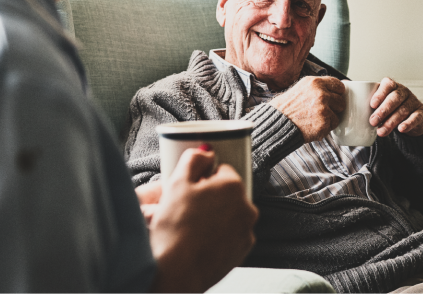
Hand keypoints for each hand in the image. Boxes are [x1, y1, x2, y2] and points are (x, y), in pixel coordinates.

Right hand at [145, 148, 258, 293]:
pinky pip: (233, 233)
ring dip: (218, 215)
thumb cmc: (175, 227)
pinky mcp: (244, 249)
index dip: (204, 179)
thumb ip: (194, 159)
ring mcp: (247, 229)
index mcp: (233, 185)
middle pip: (228, 192)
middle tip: (190, 209)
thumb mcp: (177, 183)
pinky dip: (222, 234)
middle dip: (212, 197)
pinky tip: (203, 239)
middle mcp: (247, 205)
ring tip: (194, 226)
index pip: (222, 171)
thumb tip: (206, 152)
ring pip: (231, 213)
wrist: (177, 270)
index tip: (192, 190)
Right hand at [269, 75, 345, 142]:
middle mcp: (321, 94)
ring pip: (338, 114)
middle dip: (334, 107)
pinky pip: (333, 125)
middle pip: (341, 101)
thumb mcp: (302, 88)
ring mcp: (323, 109)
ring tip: (316, 118)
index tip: (333, 98)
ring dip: (330, 118)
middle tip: (321, 111)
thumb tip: (337, 89)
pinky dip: (326, 127)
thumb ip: (319, 87)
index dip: (337, 93)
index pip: (339, 86)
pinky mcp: (324, 123)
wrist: (278, 122)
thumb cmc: (288, 107)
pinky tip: (314, 125)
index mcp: (315, 82)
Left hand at [369, 77, 422, 136]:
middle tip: (373, 121)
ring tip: (381, 131)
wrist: (413, 117)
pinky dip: (408, 124)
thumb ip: (368, 102)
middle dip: (383, 110)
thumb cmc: (392, 108)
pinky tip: (401, 129)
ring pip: (403, 110)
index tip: (372, 104)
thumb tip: (347, 95)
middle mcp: (404, 92)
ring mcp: (413, 102)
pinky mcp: (421, 113)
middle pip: (395, 98)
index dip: (380, 94)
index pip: (388, 85)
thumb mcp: (381, 103)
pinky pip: (416, 118)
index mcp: (392, 87)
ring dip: (391, 122)